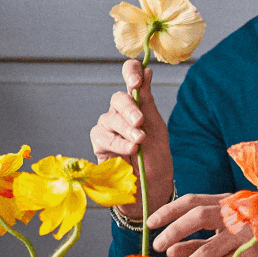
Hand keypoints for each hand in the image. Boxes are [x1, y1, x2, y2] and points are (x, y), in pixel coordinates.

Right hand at [89, 59, 173, 221]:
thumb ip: (148, 101)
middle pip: (118, 98)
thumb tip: (147, 70)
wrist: (151, 186)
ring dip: (127, 130)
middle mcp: (120, 112)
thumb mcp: (158, 127)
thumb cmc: (156, 157)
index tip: (137, 81)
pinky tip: (131, 149)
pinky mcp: (99, 142)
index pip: (130, 76)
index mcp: (137, 103)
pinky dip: (119, 142)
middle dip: (130, 109)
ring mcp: (108, 126)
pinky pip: (104, 136)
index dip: (131, 73)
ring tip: (140, 142)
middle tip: (141, 122)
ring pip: (111, 118)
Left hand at [148, 193, 257, 256]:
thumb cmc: (249, 243)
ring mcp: (247, 233)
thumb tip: (170, 250)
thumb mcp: (221, 237)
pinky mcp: (253, 254)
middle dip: (174, 231)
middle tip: (158, 247)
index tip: (150, 223)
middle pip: (199, 215)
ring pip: (209, 248)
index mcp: (227, 203)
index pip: (193, 201)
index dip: (169, 211)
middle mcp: (238, 213)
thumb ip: (197, 241)